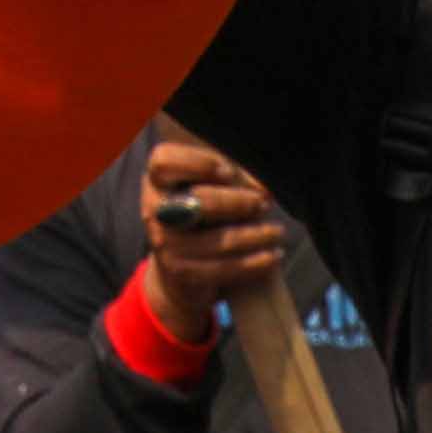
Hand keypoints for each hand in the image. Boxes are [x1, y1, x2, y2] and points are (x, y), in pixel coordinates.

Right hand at [143, 125, 289, 313]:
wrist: (180, 269)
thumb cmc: (202, 214)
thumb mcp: (207, 188)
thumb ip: (231, 179)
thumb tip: (263, 188)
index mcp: (157, 180)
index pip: (164, 161)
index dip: (198, 163)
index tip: (229, 171)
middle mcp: (153, 210)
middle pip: (197, 200)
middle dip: (236, 202)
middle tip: (263, 203)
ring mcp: (165, 244)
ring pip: (216, 240)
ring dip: (255, 235)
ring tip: (277, 231)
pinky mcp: (181, 272)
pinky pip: (223, 268)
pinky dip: (254, 262)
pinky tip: (273, 256)